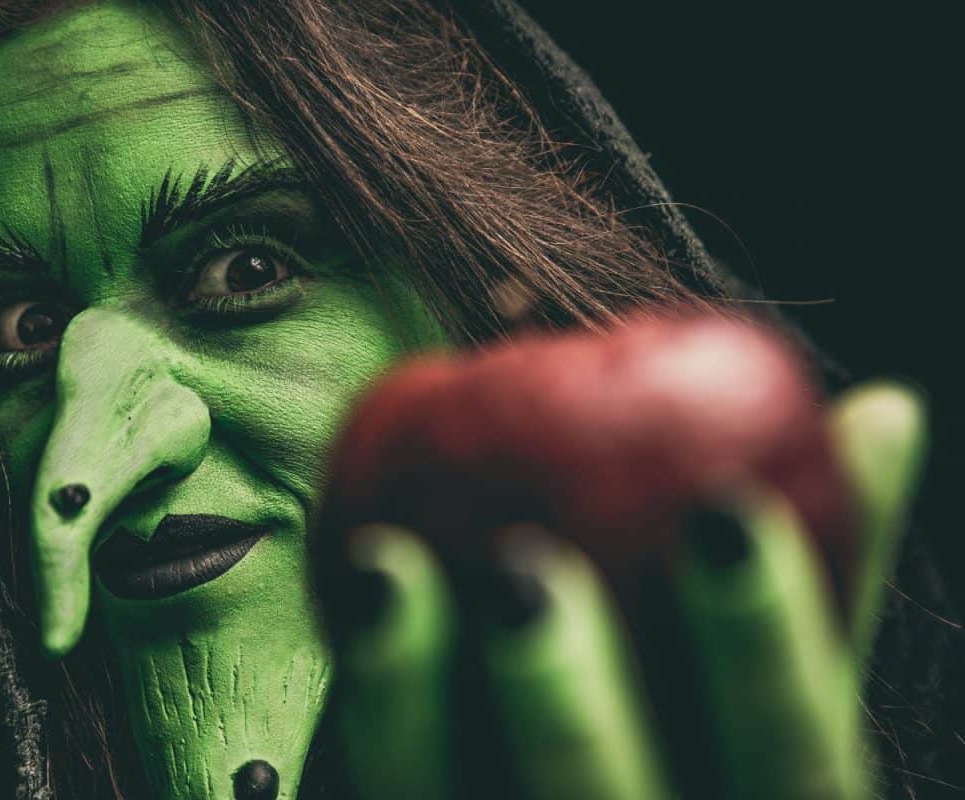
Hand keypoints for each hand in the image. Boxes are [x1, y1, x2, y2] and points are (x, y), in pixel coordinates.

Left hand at [316, 381, 925, 799]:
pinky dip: (365, 702)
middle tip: (520, 565)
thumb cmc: (700, 729)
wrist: (570, 798)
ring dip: (410, 702)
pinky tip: (355, 584)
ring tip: (388, 564)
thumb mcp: (774, 670)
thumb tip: (883, 407)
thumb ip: (831, 560)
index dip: (767, 648)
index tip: (720, 508)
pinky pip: (383, 786)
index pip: (790, 762)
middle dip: (569, 707)